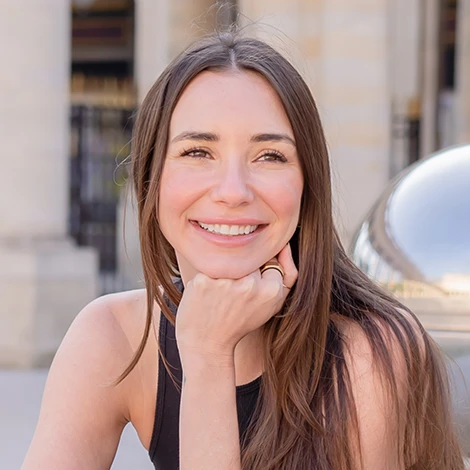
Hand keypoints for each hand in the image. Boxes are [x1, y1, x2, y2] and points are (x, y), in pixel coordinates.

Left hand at [175, 243, 297, 364]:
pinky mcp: (203, 281)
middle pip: (248, 258)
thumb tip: (283, 244)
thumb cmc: (239, 322)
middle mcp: (250, 285)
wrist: (207, 345)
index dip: (258, 273)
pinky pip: (208, 265)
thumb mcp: (271, 305)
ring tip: (219, 294)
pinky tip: (206, 295)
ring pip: (228, 260)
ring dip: (223, 272)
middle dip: (240, 271)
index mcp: (270, 291)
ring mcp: (226, 282)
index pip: (269, 260)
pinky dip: (206, 277)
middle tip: (231, 295)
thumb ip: (286, 276)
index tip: (248, 290)